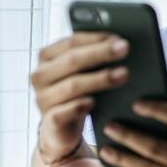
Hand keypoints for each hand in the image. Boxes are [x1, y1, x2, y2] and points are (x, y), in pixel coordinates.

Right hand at [30, 31, 130, 162]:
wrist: (62, 129)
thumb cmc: (76, 94)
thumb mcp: (82, 73)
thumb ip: (92, 56)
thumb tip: (120, 43)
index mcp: (47, 57)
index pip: (72, 42)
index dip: (96, 39)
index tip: (119, 38)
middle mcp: (41, 75)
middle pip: (73, 60)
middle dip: (101, 53)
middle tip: (125, 49)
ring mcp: (42, 98)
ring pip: (72, 85)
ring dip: (100, 79)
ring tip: (123, 74)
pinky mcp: (49, 121)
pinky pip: (64, 112)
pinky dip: (79, 106)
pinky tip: (94, 102)